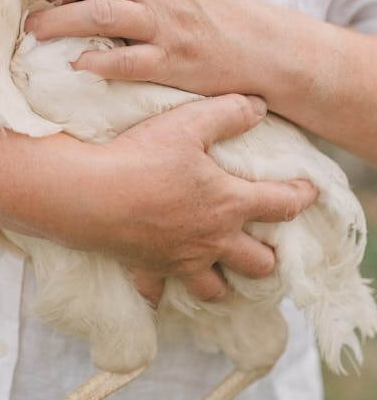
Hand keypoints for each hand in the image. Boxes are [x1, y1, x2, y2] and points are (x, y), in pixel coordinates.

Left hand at [25, 0, 269, 96]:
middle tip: (34, 14)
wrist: (263, 47)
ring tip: (36, 36)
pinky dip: (96, 63)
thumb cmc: (213, 17)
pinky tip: (77, 67)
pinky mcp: (172, 61)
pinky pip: (126, 60)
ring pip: (100, 14)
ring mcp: (164, 25)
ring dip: (60, 24)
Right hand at [73, 94, 317, 299]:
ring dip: (225, 282)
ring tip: (224, 272)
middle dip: (268, 256)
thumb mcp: (188, 124)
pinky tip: (162, 285)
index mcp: (229, 204)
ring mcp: (180, 260)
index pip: (281, 205)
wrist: (88, 196)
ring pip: (215, 289)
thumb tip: (258, 106)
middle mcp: (211, 240)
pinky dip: (164, 291)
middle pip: (258, 263)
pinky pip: (160, 293)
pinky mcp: (148, 270)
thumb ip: (228, 114)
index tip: (310, 193)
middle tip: (266, 245)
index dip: (301, 196)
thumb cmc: (140, 158)